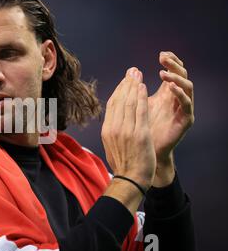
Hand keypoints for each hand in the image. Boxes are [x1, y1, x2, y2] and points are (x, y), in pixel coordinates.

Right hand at [102, 67, 155, 188]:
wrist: (130, 179)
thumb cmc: (124, 165)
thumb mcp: (112, 146)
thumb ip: (113, 131)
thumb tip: (114, 121)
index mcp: (107, 130)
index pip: (112, 104)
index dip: (119, 90)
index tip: (124, 81)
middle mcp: (114, 128)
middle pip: (119, 100)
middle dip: (126, 83)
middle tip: (132, 71)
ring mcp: (126, 131)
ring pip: (129, 102)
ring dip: (133, 86)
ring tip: (138, 74)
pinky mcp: (139, 134)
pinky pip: (140, 111)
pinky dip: (141, 97)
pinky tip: (143, 87)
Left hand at [148, 51, 194, 185]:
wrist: (145, 153)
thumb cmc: (140, 129)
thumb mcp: (137, 105)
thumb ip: (136, 90)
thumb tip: (130, 71)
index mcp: (167, 93)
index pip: (173, 71)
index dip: (170, 61)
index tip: (161, 53)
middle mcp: (177, 99)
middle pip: (182, 75)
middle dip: (174, 64)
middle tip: (163, 57)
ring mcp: (182, 109)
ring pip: (187, 86)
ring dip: (176, 77)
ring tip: (164, 72)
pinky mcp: (186, 119)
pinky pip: (186, 103)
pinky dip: (179, 93)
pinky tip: (169, 87)